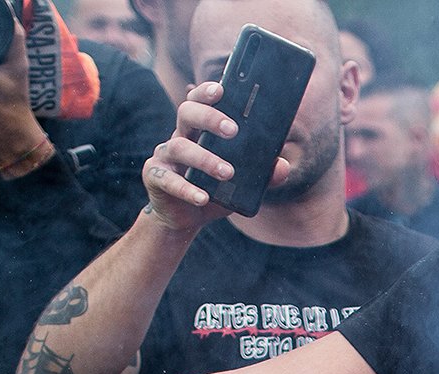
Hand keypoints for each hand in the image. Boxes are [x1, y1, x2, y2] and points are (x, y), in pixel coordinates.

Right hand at [144, 77, 258, 229]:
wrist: (185, 218)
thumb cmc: (214, 191)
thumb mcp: (241, 183)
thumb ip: (262, 174)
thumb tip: (283, 166)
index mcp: (198, 131)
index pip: (198, 101)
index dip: (207, 92)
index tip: (221, 90)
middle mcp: (179, 137)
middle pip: (186, 113)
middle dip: (209, 118)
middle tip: (233, 130)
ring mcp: (165, 156)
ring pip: (180, 147)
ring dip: (205, 158)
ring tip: (228, 172)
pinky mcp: (155, 178)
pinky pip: (168, 180)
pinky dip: (186, 189)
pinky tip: (202, 198)